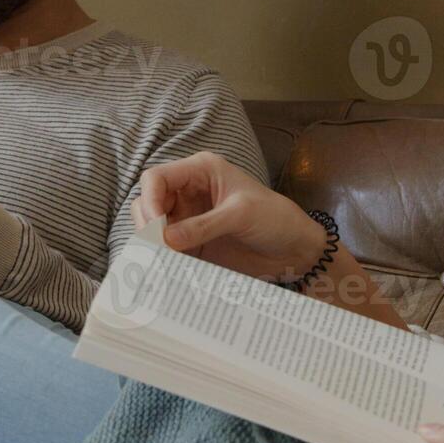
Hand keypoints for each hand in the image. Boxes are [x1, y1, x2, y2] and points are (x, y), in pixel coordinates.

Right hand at [131, 151, 325, 280]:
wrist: (296, 249)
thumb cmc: (276, 218)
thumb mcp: (241, 215)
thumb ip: (203, 225)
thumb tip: (165, 240)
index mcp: (200, 171)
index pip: (157, 178)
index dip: (150, 200)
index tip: (155, 228)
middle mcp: (189, 192)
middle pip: (148, 202)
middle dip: (147, 224)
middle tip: (156, 249)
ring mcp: (188, 219)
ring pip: (153, 228)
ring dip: (152, 244)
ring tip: (160, 262)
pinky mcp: (192, 244)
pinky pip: (167, 250)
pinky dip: (162, 259)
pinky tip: (166, 270)